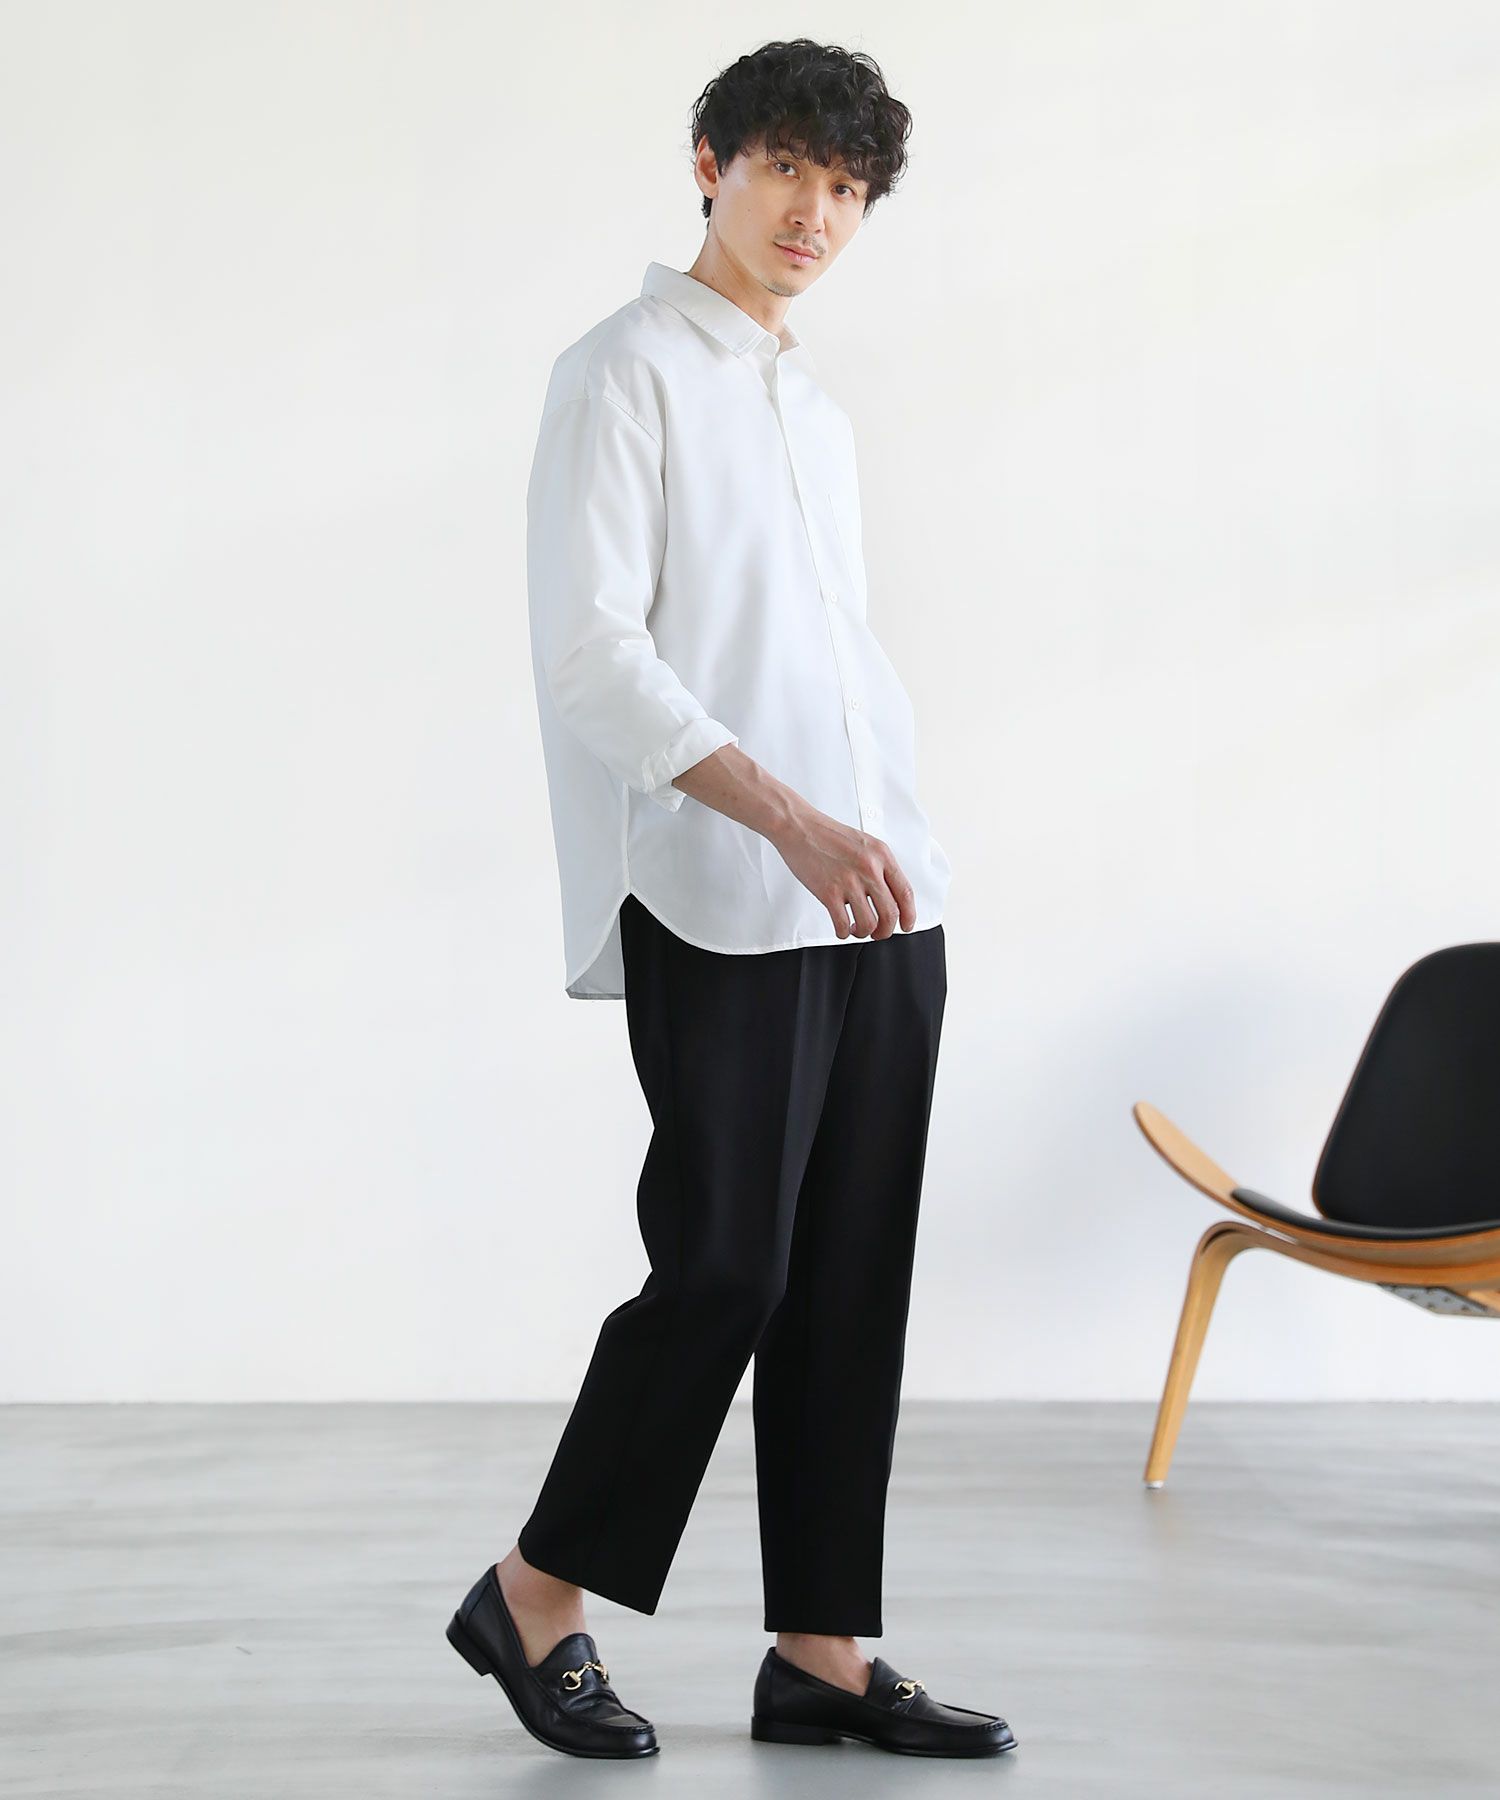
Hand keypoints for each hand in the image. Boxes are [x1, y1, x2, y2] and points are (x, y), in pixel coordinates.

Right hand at [769, 809, 916, 939]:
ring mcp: (849, 881)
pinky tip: (842, 928)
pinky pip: (842, 924)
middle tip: (879, 933)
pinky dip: (843, 933)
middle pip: (890, 913)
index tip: (906, 925)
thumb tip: (888, 894)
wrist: (799, 827)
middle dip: (886, 930)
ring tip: (857, 929)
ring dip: (864, 933)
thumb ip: (879, 866)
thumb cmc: (828, 835)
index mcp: (881, 855)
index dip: (909, 915)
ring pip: (868, 923)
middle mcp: (869, 869)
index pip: (905, 893)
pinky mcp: (828, 892)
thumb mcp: (864, 843)